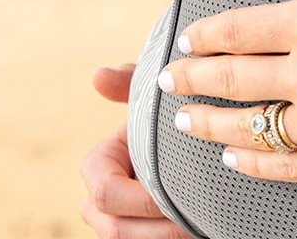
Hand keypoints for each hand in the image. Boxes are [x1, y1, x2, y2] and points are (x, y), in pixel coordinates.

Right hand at [80, 65, 193, 238]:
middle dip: (156, 226)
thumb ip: (132, 84)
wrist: (181, 138)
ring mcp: (113, 223)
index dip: (141, 197)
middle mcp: (96, 200)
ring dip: (164, 236)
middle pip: (115, 228)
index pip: (105, 192)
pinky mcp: (134, 235)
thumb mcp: (153, 100)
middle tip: (196, 216)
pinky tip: (197, 230)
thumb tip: (99, 74)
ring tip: (200, 225)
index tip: (179, 190)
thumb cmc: (167, 116)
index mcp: (96, 166)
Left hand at [160, 0, 296, 184]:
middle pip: (233, 79)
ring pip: (248, 127)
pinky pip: (284, 167)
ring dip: (208, 123)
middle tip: (166, 78)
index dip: (208, 33)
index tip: (187, 37)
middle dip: (191, 77)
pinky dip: (251, 163)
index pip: (242, 28)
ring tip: (184, 121)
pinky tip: (235, 160)